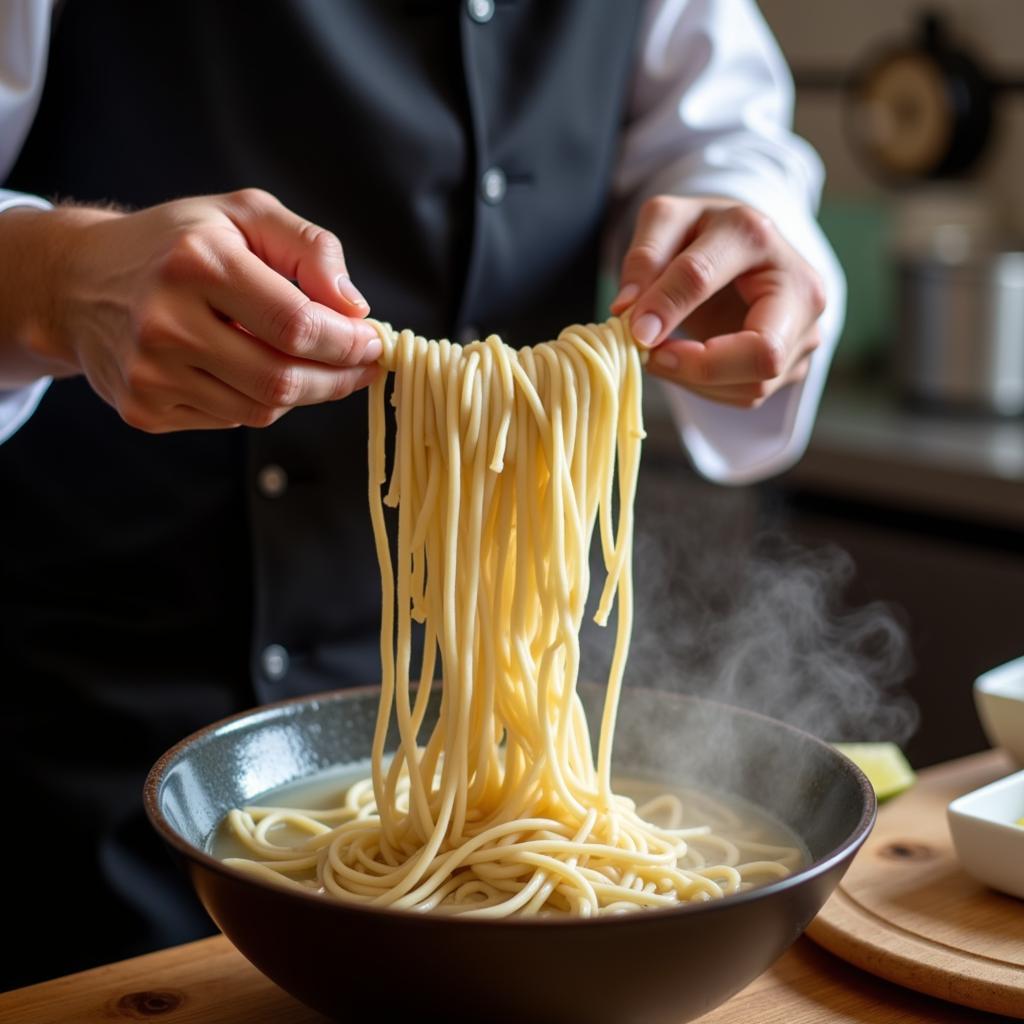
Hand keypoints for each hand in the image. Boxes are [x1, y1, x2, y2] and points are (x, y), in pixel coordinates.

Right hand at [7, 189, 380, 430]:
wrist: (79, 281)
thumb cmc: (178, 243)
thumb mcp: (245, 215)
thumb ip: (311, 248)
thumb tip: (354, 307)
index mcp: (196, 263)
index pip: (296, 325)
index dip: (347, 343)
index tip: (372, 342)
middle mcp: (166, 322)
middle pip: (282, 380)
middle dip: (337, 378)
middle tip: (362, 367)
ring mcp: (150, 373)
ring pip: (261, 409)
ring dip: (301, 392)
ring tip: (310, 364)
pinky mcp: (144, 408)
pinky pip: (230, 421)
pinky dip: (258, 402)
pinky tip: (253, 370)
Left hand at [611, 196, 825, 408]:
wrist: (744, 249)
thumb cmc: (703, 235)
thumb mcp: (667, 223)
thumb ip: (645, 257)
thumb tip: (626, 311)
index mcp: (755, 235)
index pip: (703, 276)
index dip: (664, 307)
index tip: (633, 331)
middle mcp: (799, 287)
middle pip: (763, 353)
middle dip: (699, 367)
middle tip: (654, 358)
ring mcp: (806, 331)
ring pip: (753, 386)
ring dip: (696, 381)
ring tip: (664, 354)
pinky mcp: (796, 363)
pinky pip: (748, 396)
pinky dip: (708, 388)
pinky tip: (687, 363)